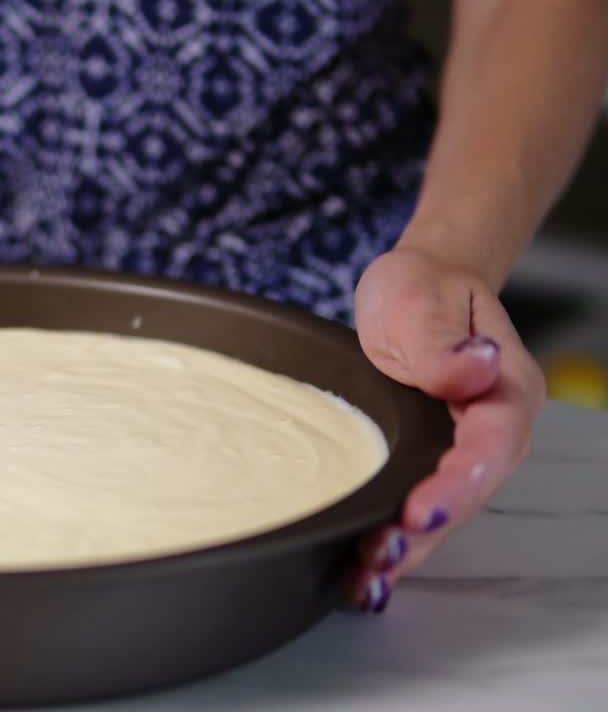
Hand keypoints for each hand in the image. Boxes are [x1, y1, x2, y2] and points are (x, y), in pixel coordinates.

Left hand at [350, 246, 545, 611]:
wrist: (416, 289)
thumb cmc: (421, 290)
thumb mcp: (422, 300)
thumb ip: (443, 341)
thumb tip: (474, 367)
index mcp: (504, 387)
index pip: (491, 444)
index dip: (458, 483)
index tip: (422, 510)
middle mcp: (492, 428)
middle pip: (468, 492)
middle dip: (427, 533)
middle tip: (380, 560)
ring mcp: (463, 450)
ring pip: (444, 509)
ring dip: (408, 549)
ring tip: (367, 580)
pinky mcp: (431, 461)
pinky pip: (420, 506)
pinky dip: (396, 539)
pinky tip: (365, 572)